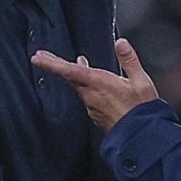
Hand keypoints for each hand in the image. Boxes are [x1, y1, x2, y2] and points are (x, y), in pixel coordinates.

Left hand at [31, 38, 158, 132]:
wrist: (141, 138)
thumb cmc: (142, 110)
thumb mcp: (141, 81)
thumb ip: (129, 60)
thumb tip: (121, 42)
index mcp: (100, 84)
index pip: (70, 71)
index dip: (52, 63)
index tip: (37, 57)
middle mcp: (91, 95)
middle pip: (68, 77)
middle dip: (54, 65)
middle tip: (40, 57)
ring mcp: (92, 106)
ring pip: (78, 86)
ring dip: (72, 74)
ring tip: (71, 64)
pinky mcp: (95, 114)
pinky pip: (85, 96)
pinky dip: (84, 85)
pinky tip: (89, 83)